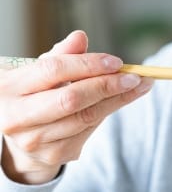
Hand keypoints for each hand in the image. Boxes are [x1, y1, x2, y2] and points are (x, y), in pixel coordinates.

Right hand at [0, 31, 153, 184]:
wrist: (20, 135)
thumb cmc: (33, 94)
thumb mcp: (38, 72)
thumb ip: (60, 55)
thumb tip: (80, 37)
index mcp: (9, 87)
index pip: (53, 70)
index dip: (88, 65)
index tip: (116, 62)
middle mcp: (17, 117)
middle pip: (71, 99)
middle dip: (107, 85)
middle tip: (135, 76)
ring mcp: (34, 140)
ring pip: (86, 116)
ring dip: (118, 100)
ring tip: (139, 86)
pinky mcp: (54, 154)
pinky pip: (90, 130)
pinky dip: (108, 112)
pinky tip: (120, 100)